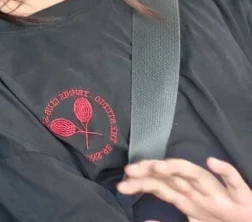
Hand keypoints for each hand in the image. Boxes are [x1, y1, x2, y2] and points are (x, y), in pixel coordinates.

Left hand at [117, 157, 251, 221]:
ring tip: (160, 166)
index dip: (141, 182)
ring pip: (196, 175)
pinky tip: (213, 163)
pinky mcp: (242, 197)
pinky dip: (225, 171)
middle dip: (150, 171)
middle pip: (171, 177)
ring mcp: (219, 192)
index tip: (122, 184)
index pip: (159, 185)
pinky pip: (234, 181)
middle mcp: (199, 191)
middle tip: (130, 171)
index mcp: (187, 198)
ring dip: (179, 167)